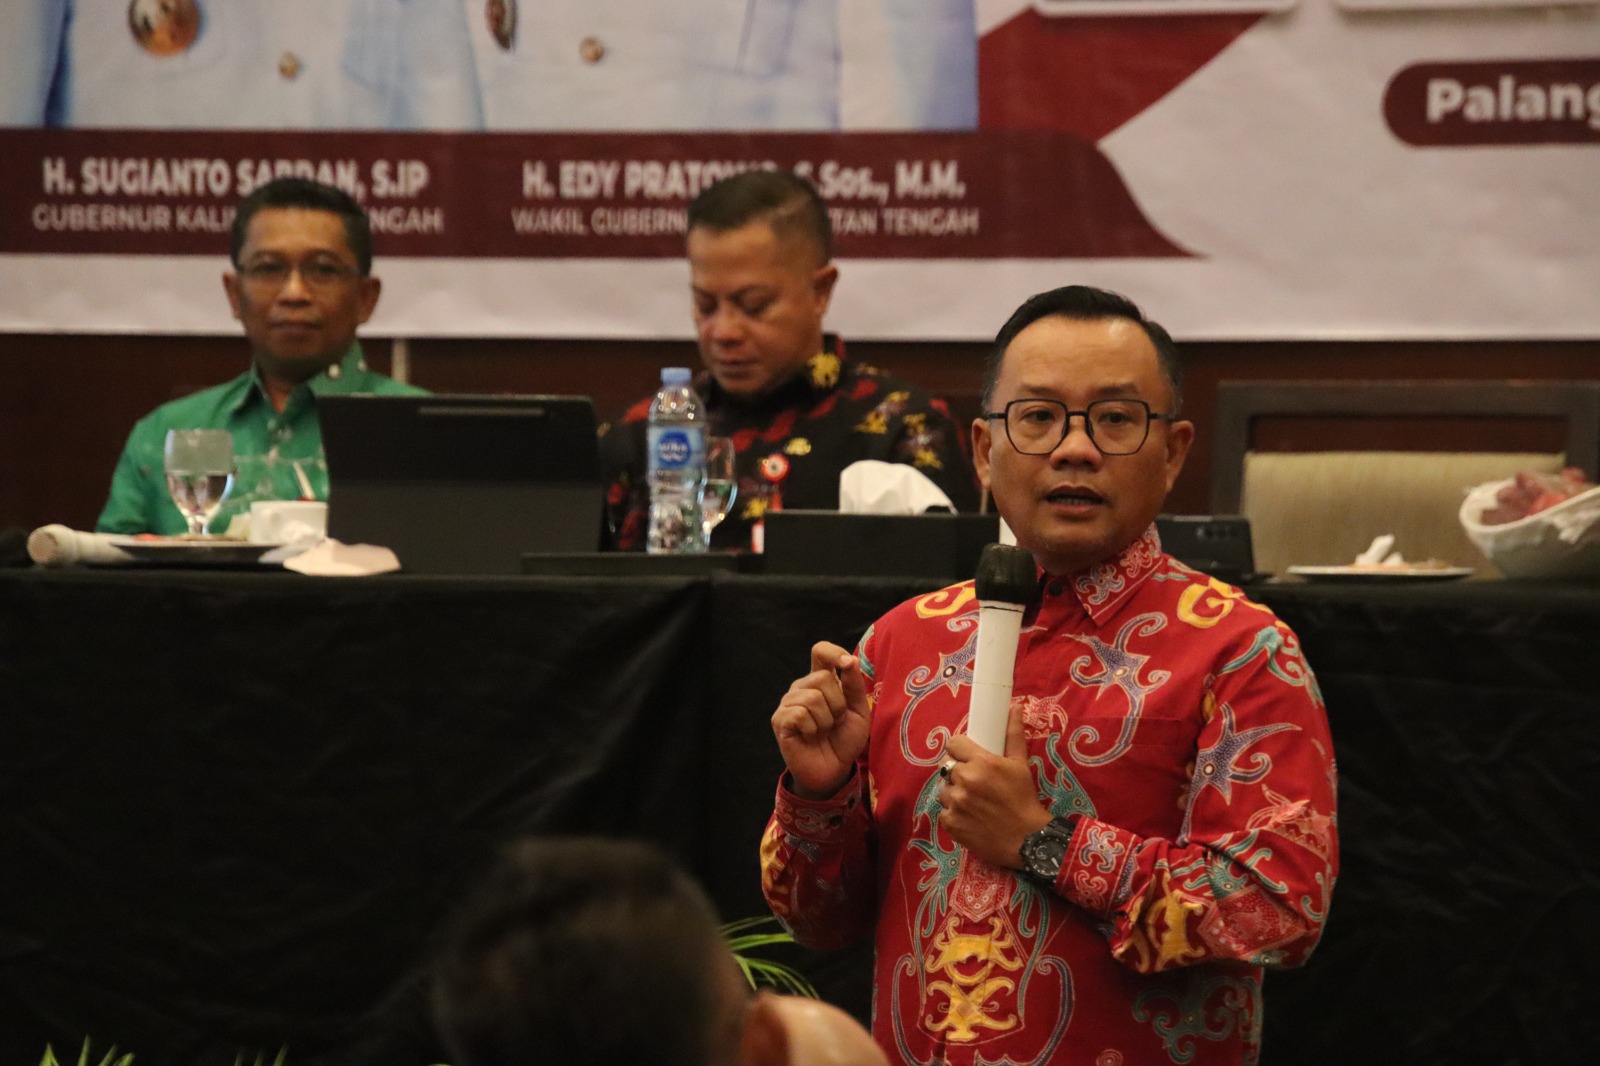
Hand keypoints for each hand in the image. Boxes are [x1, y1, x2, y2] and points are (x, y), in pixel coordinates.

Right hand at [772, 641, 871, 799]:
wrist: (834, 770)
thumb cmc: (845, 739)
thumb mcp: (859, 710)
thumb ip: (854, 685)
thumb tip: (850, 661)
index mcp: (820, 680)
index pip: (820, 651)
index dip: (834, 652)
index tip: (847, 664)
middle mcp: (802, 687)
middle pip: (822, 677)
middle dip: (838, 704)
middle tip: (835, 722)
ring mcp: (788, 703)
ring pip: (812, 697)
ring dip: (826, 720)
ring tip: (823, 731)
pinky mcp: (780, 720)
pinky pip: (800, 714)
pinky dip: (813, 729)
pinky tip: (810, 737)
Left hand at [938, 701, 1052, 868]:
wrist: (1028, 840)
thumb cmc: (1025, 799)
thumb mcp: (1021, 764)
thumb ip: (1013, 734)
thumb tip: (1015, 707)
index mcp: (981, 763)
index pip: (953, 744)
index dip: (959, 750)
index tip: (967, 756)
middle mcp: (965, 781)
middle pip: (946, 767)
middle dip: (957, 771)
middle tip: (972, 781)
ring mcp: (955, 803)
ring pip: (943, 790)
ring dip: (953, 793)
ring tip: (971, 801)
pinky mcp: (950, 824)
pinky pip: (944, 812)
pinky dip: (953, 814)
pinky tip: (969, 817)